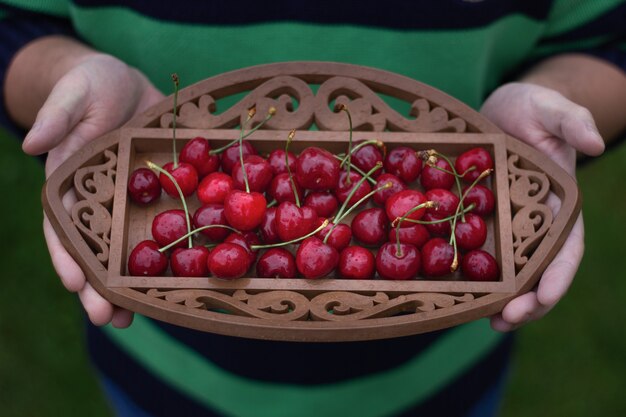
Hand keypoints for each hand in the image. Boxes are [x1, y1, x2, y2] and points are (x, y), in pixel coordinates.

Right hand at [22, 53, 163, 327]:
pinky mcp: (160, 199)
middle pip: (95, 251)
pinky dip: (168, 256)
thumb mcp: (75, 92)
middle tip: (109, 320)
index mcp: (71, 184)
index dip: (66, 255)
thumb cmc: (92, 85)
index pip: (63, 225)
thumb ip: (58, 116)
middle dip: (99, 287)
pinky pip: (164, 230)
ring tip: (134, 318)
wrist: (128, 84)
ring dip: (130, 286)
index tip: (74, 283)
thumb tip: (32, 142)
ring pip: (127, 251)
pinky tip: (174, 282)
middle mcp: (98, 203)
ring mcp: (129, 206)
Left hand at [481, 82, 604, 330]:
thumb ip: (571, 121)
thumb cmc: (532, 108)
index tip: (543, 298)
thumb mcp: (550, 108)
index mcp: (561, 203)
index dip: (558, 275)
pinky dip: (478, 276)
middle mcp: (537, 222)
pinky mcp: (484, 221)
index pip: (566, 247)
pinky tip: (463, 294)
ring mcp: (509, 225)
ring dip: (502, 299)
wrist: (503, 109)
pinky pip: (482, 253)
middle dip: (527, 300)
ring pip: (512, 271)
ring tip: (485, 319)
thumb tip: (595, 143)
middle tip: (504, 320)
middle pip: (538, 270)